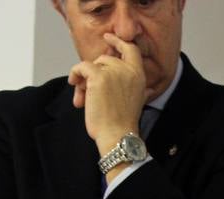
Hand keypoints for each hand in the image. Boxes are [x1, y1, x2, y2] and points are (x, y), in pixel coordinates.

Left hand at [68, 33, 146, 152]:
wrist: (117, 135)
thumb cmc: (124, 124)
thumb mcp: (139, 103)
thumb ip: (142, 92)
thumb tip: (150, 90)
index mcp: (138, 74)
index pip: (131, 48)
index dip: (118, 42)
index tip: (108, 38)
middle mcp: (127, 69)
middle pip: (104, 60)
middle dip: (95, 73)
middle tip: (87, 91)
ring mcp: (113, 71)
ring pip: (92, 65)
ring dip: (84, 80)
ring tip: (83, 98)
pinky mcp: (97, 75)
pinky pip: (81, 67)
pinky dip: (75, 74)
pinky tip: (73, 84)